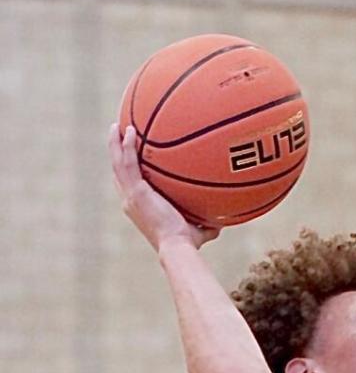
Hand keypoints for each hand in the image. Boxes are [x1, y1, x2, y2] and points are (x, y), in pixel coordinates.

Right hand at [109, 122, 218, 252]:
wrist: (177, 247)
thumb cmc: (187, 244)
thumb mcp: (198, 231)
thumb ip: (206, 224)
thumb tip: (222, 223)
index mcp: (139, 207)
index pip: (128, 185)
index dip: (125, 169)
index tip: (127, 154)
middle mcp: (130, 201)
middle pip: (118, 171)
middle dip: (116, 150)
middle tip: (117, 132)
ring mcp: (131, 196)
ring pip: (118, 163)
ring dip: (115, 143)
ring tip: (117, 124)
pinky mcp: (136, 192)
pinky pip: (127, 164)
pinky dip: (126, 147)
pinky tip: (129, 131)